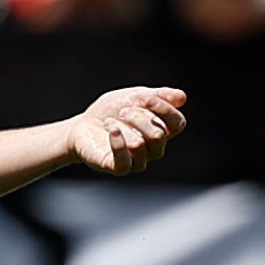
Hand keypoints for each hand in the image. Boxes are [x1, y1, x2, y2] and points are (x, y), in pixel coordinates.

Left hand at [70, 86, 187, 174]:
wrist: (82, 126)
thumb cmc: (110, 112)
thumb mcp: (133, 97)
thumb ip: (157, 96)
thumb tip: (182, 97)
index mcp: (162, 130)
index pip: (177, 124)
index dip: (165, 110)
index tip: (147, 98)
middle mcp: (154, 149)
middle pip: (158, 135)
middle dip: (139, 118)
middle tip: (123, 110)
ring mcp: (137, 160)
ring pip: (141, 145)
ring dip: (124, 127)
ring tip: (110, 120)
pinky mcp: (118, 168)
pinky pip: (125, 161)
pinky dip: (117, 142)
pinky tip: (110, 127)